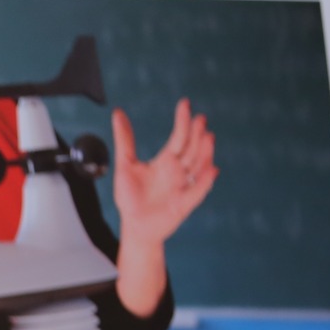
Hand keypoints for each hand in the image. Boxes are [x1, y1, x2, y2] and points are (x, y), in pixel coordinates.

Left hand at [110, 98, 217, 248]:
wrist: (134, 226)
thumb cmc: (131, 197)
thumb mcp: (125, 165)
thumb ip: (124, 140)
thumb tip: (118, 113)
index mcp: (166, 161)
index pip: (178, 138)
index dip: (182, 122)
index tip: (185, 104)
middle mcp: (178, 171)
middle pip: (191, 149)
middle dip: (196, 134)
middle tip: (200, 118)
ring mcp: (184, 187)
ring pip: (197, 166)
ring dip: (204, 152)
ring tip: (208, 137)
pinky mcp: (184, 204)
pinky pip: (197, 191)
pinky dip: (205, 181)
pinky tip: (212, 170)